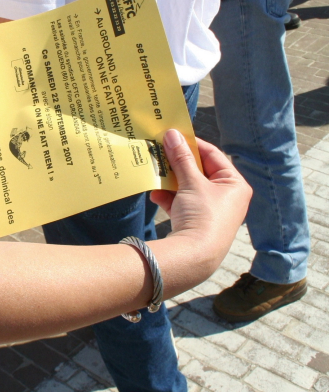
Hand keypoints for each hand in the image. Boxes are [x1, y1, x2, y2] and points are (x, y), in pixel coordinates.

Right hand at [151, 131, 250, 278]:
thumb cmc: (202, 215)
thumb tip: (172, 134)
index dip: (193, 144)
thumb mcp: (191, 182)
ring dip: (171, 180)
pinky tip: (155, 194)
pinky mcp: (197, 223)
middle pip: (199, 171)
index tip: (174, 135)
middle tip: (161, 149)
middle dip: (178, 163)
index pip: (213, 155)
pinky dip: (169, 197)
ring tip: (155, 170)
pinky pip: (183, 203)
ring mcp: (212, 211)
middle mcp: (227, 197)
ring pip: (188, 187)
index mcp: (235, 184)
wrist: (195, 256)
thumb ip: (181, 158)